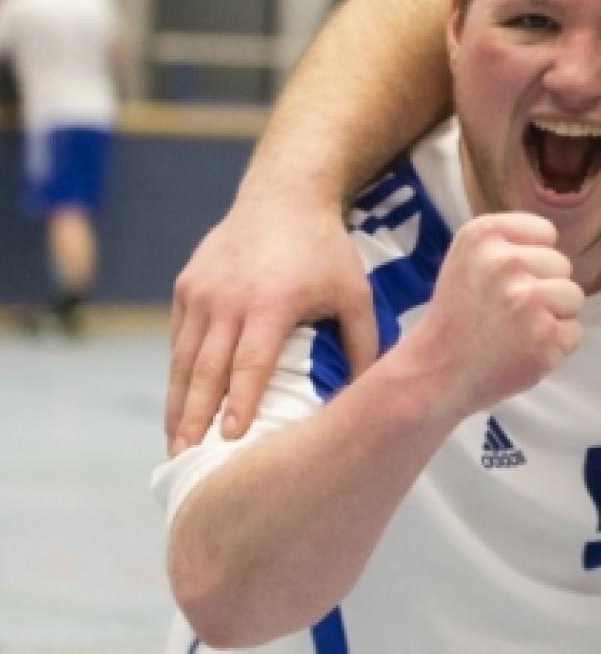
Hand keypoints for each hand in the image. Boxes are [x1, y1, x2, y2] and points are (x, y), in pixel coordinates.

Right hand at [167, 201, 377, 454]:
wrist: (284, 195)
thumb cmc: (327, 250)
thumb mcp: (356, 294)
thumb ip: (365, 345)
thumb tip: (371, 397)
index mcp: (270, 303)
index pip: (249, 365)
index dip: (238, 405)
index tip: (228, 442)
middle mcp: (227, 299)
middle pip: (206, 369)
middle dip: (194, 418)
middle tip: (187, 459)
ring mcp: (200, 291)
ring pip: (183, 358)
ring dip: (178, 403)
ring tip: (177, 444)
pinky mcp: (186, 286)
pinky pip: (179, 338)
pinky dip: (179, 373)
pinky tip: (181, 405)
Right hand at [399, 213, 583, 419]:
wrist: (437, 372)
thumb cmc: (458, 315)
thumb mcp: (468, 258)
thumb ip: (509, 243)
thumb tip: (555, 246)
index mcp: (483, 236)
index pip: (545, 232)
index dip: (533, 257)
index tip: (507, 278)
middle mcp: (506, 263)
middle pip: (562, 265)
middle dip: (544, 287)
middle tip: (509, 310)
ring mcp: (529, 301)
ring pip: (574, 297)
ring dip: (554, 315)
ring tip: (519, 328)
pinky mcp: (546, 338)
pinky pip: (574, 332)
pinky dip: (555, 345)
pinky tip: (524, 349)